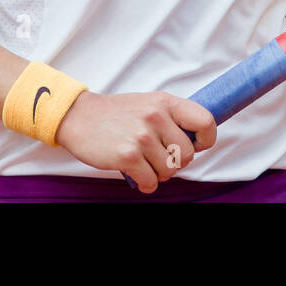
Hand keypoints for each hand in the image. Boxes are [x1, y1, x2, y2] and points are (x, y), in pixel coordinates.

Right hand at [54, 91, 215, 193]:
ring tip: (146, 163)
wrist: (79, 117)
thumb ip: (173, 116)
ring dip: (160, 173)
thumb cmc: (118, 113)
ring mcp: (142, 137)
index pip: (206, 122)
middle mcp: (156, 117)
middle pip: (187, 155)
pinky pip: (151, 181)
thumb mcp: (150, 103)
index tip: (195, 145)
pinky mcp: (128, 156)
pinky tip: (137, 174)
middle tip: (160, 157)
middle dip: (176, 162)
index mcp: (166, 102)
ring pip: (170, 170)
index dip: (205, 139)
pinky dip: (147, 183)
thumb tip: (196, 139)